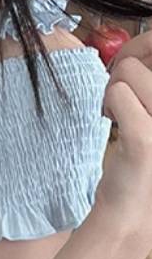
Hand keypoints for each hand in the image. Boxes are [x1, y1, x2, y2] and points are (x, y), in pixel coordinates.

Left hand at [94, 44, 151, 241]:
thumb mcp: (148, 109)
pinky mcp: (147, 140)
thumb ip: (144, 76)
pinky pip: (117, 93)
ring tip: (120, 117)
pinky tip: (114, 124)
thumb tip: (139, 45)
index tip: (129, 63)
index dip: (143, 46)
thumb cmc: (142, 159)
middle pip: (143, 57)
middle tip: (120, 99)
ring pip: (127, 72)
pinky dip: (109, 106)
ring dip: (113, 92)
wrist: (133, 213)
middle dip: (123, 72)